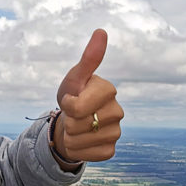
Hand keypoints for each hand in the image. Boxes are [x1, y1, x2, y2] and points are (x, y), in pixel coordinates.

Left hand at [53, 29, 123, 166]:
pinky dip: (78, 150)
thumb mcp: (75, 78)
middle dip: (68, 120)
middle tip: (74, 115)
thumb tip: (101, 31)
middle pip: (77, 124)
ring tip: (76, 127)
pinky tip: (83, 140)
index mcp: (108, 90)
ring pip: (80, 141)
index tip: (70, 99)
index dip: (67, 104)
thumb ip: (89, 58)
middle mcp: (117, 111)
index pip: (76, 106)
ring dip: (71, 136)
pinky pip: (87, 155)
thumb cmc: (73, 95)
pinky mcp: (111, 150)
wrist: (72, 122)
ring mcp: (117, 132)